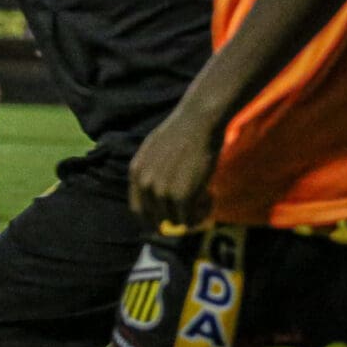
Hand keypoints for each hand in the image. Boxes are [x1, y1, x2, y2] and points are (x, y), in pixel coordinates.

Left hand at [127, 101, 220, 229]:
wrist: (197, 122)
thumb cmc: (181, 132)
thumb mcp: (153, 150)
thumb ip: (150, 171)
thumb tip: (154, 194)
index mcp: (136, 172)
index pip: (137, 209)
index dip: (150, 220)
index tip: (163, 224)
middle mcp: (145, 184)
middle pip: (155, 219)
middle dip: (172, 220)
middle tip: (191, 214)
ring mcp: (161, 192)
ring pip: (175, 221)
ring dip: (191, 215)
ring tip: (205, 199)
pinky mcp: (181, 197)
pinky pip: (189, 220)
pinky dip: (200, 215)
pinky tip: (210, 198)